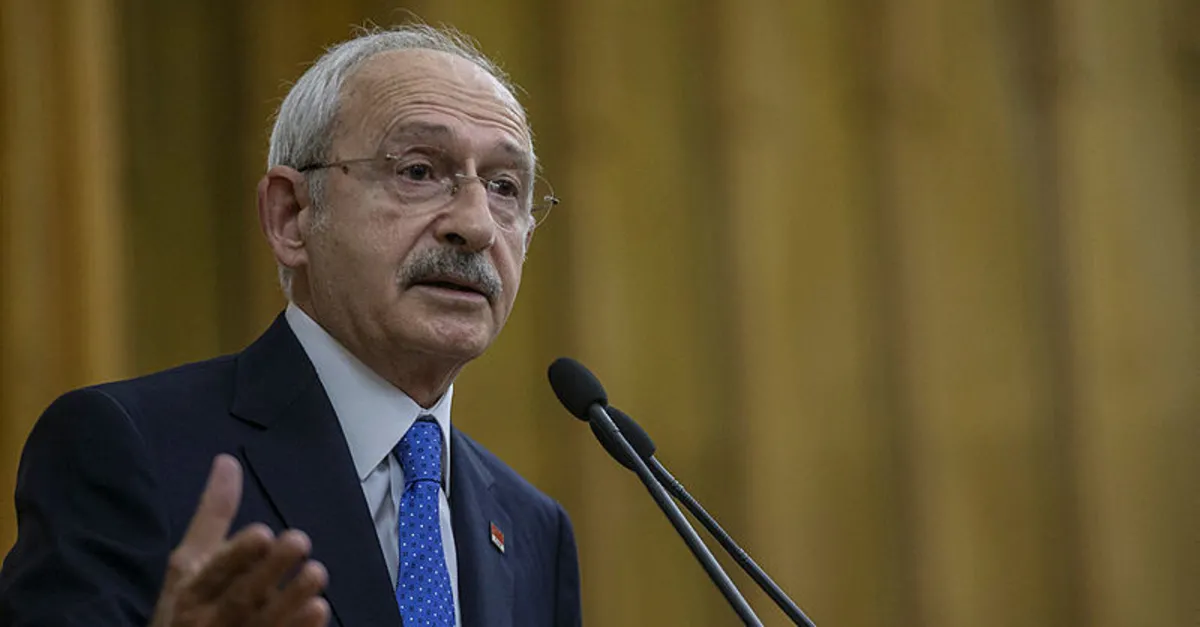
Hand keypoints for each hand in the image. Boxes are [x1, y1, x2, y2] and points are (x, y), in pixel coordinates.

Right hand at [149, 454, 329, 626]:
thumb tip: (227, 461)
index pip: (213, 573)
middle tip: (298, 541)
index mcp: (193, 591)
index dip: (237, 556)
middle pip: (241, 597)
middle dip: (270, 571)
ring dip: (292, 598)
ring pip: (266, 623)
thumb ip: (213, 515)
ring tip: (315, 573)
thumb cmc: (189, 606)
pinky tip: (319, 609)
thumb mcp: (190, 562)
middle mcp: (212, 618)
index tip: (262, 533)